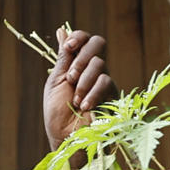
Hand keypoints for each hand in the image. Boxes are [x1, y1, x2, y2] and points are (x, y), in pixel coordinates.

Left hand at [44, 29, 115, 150]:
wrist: (66, 138)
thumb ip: (63, 57)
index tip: (69, 47)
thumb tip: (61, 30)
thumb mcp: (56, 82)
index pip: (84, 39)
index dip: (78, 38)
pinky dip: (93, 93)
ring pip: (100, 64)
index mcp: (77, 64)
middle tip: (71, 77)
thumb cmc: (57, 114)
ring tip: (76, 100)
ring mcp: (104, 82)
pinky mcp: (113, 96)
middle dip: (82, 57)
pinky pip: (106, 82)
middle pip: (98, 43)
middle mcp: (92, 70)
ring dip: (84, 81)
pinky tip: (85, 106)